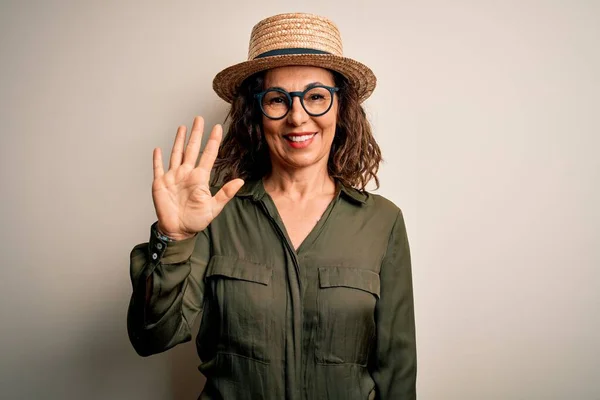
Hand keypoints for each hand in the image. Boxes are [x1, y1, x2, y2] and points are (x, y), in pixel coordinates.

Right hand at [152, 116, 243, 239]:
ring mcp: (173, 177)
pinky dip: (157, 159)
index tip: (217, 127)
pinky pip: (158, 168)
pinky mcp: (160, 183)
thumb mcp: (214, 208)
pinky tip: (158, 149)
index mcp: (200, 178)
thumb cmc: (196, 221)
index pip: (208, 155)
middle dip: (196, 133)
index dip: (213, 141)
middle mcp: (187, 174)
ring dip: (179, 140)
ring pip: (176, 153)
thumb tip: (240, 181)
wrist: (178, 231)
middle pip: (192, 149)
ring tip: (183, 127)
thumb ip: (225, 193)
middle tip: (200, 118)